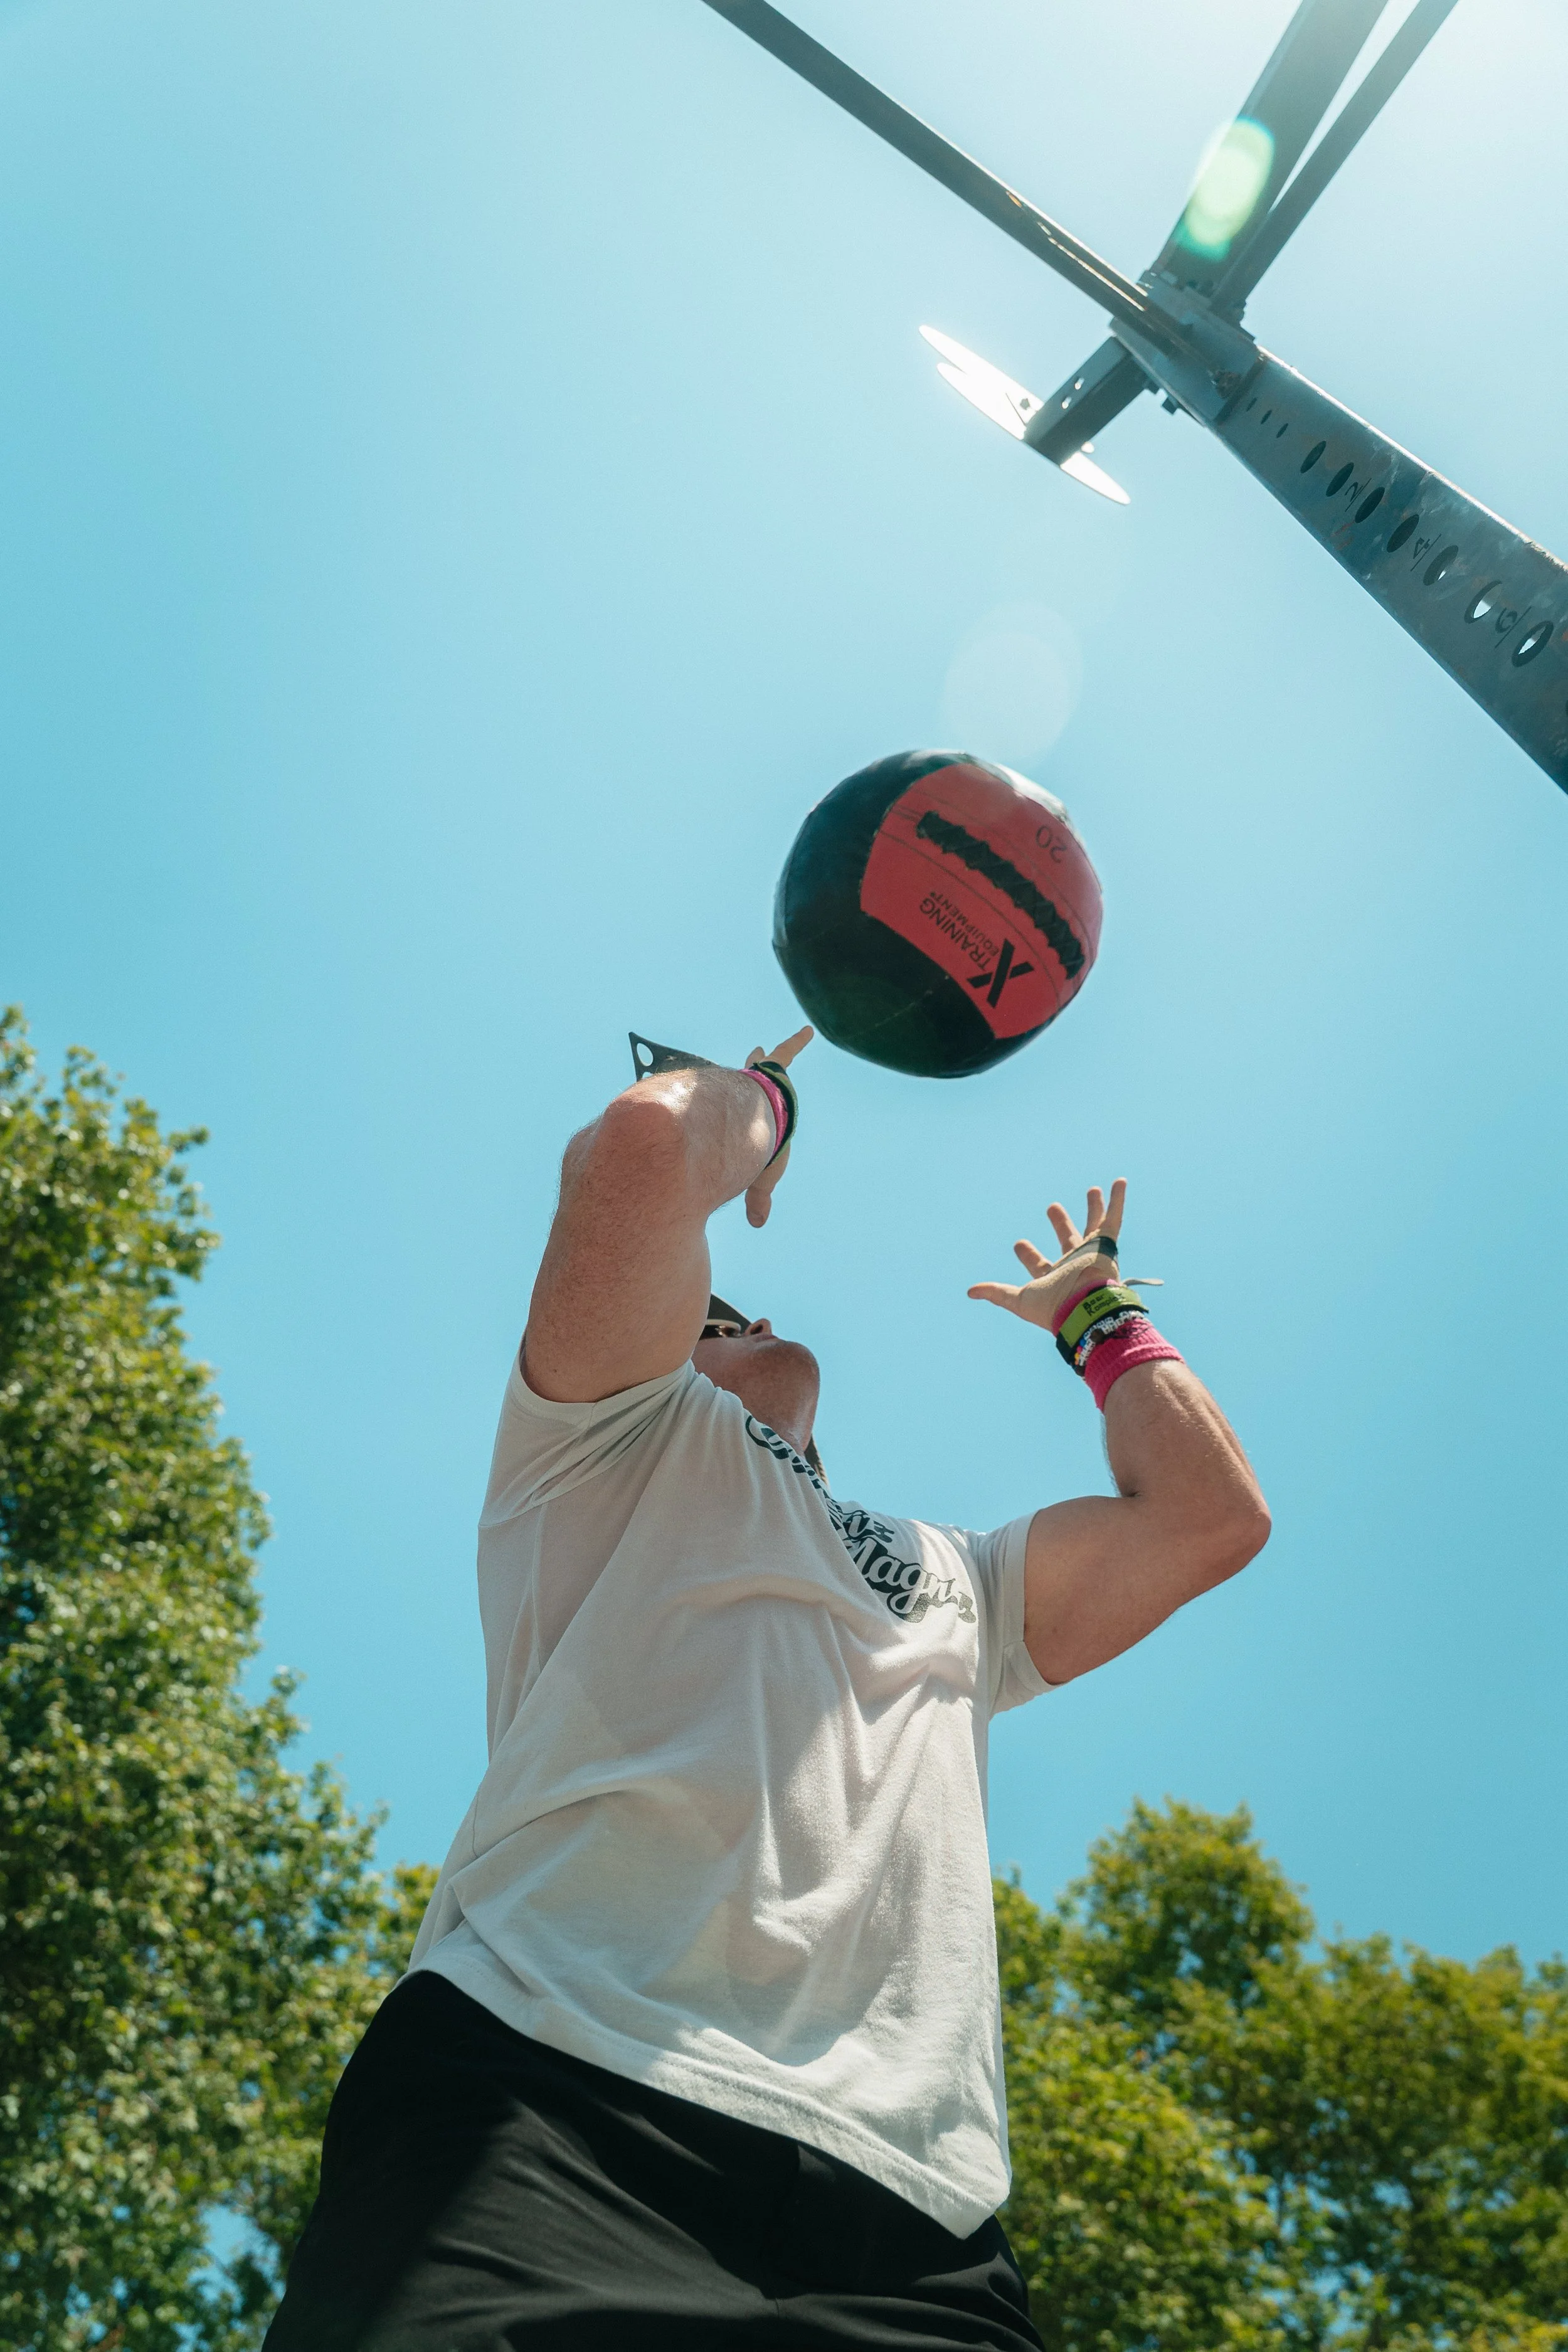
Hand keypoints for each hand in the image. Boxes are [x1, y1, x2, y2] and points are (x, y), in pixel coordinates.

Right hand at [743, 1026, 811, 1227]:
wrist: (742, 1124)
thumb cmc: (748, 1153)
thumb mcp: (757, 1178)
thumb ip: (759, 1198)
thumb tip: (759, 1224)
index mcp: (741, 1121)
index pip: (740, 1115)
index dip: (738, 1112)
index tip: (730, 1120)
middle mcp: (746, 1098)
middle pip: (749, 1086)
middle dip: (748, 1075)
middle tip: (747, 1062)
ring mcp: (759, 1083)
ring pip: (765, 1068)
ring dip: (768, 1061)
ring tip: (763, 1050)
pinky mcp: (775, 1072)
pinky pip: (787, 1052)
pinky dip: (798, 1041)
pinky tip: (810, 1030)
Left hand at [968, 1179, 1126, 1332]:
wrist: (1084, 1308)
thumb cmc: (1053, 1306)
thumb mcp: (1018, 1299)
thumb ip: (996, 1293)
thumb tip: (970, 1291)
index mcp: (1053, 1279)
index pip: (1038, 1264)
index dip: (1028, 1254)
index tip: (1019, 1243)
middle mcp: (1073, 1265)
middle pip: (1067, 1239)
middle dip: (1060, 1224)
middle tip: (1052, 1207)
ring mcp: (1090, 1254)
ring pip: (1093, 1226)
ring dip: (1094, 1208)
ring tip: (1092, 1190)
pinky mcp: (1106, 1245)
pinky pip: (1114, 1219)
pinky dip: (1118, 1200)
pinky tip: (1120, 1181)